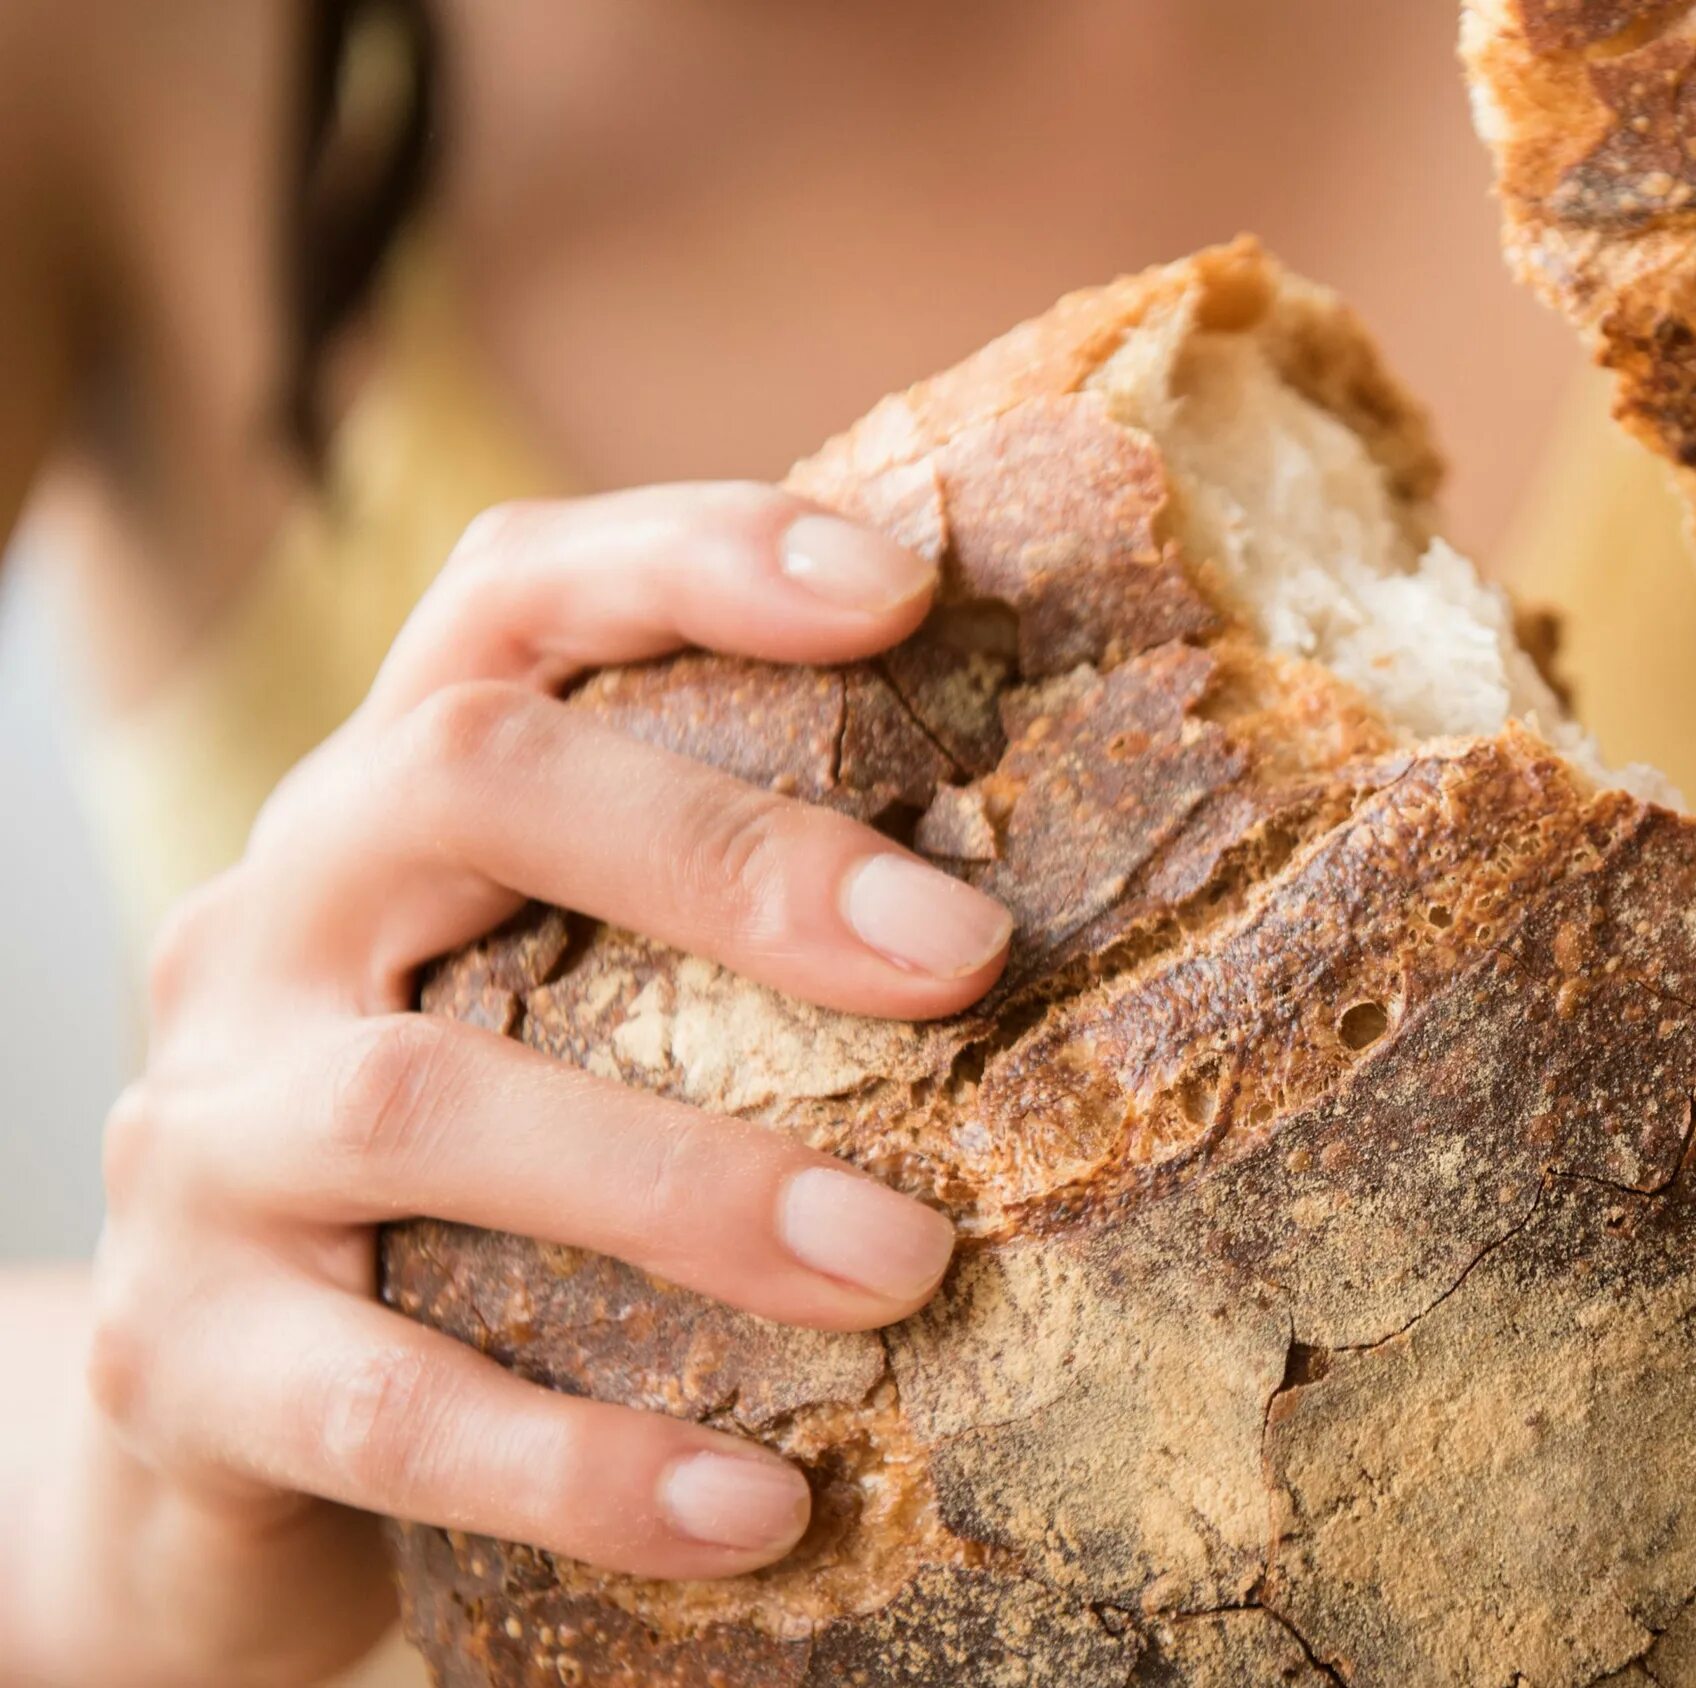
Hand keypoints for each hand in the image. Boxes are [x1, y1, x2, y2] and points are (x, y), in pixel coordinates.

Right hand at [64, 486, 1010, 1685]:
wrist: (226, 1439)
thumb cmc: (484, 1190)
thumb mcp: (571, 1018)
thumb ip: (725, 944)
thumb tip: (1077, 911)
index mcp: (389, 816)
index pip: (509, 601)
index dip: (692, 559)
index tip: (902, 586)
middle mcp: (266, 927)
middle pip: (459, 784)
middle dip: (725, 852)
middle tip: (967, 950)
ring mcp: (201, 1136)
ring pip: (414, 1104)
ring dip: (686, 1184)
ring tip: (910, 1268)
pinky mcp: (183, 1358)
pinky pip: (383, 1409)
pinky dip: (583, 1462)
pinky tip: (759, 1509)